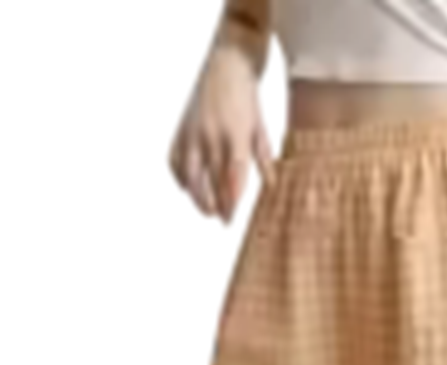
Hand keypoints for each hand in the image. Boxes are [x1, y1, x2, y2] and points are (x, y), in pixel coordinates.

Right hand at [168, 46, 275, 221]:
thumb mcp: (260, 127)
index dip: (231, 200)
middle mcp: (211, 135)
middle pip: (212, 180)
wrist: (227, 62)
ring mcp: (193, 132)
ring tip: (206, 211)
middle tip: (223, 220)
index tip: (231, 217)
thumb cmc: (247, 96)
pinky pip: (175, 159)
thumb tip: (271, 186)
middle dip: (217, 204)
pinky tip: (187, 188)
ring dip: (197, 196)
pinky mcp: (182, 128)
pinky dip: (180, 176)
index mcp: (234, 135)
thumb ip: (264, 158)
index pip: (232, 176)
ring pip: (191, 174)